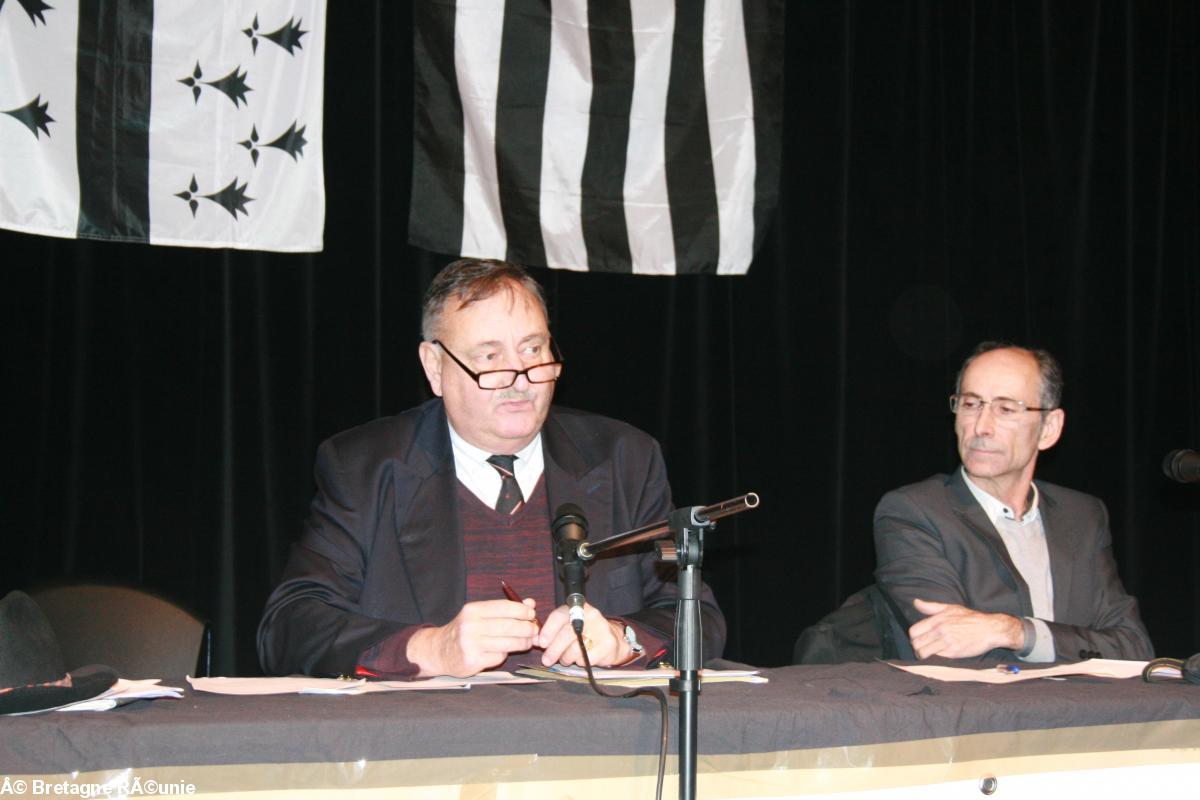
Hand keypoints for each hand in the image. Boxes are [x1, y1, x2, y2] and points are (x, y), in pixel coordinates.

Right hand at [407, 598, 537, 676]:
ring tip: (528, 641)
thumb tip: (531, 603)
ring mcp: (471, 644)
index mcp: (473, 610)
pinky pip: (499, 656)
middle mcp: (470, 626)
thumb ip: (505, 608)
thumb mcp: (480, 614)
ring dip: (523, 642)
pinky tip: (504, 651)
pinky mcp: (473, 661)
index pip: (504, 607)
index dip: (523, 610)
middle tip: (534, 630)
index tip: (532, 614)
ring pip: (508, 643)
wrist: (439, 651)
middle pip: (509, 626)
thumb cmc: (465, 630)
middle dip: (527, 628)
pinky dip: (505, 654)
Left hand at [538, 602, 629, 667]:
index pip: (559, 616)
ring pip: (575, 649)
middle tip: (546, 660)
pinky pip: (587, 659)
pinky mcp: (608, 644)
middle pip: (567, 634)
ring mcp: (601, 629)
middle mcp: (590, 615)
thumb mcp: (568, 626)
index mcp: (578, 607)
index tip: (541, 643)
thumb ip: (551, 632)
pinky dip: (580, 662)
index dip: (548, 630)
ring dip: (566, 658)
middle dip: (553, 650)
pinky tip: (580, 659)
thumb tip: (535, 641)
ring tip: (565, 659)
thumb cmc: (585, 633)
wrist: (613, 639)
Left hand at [908, 598, 1024, 658]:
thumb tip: (915, 602)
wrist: (990, 629)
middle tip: (922, 648)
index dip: (913, 637)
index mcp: (937, 620)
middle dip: (917, 647)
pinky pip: (936, 658)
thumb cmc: (970, 618)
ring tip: (927, 654)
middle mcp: (940, 631)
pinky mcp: (954, 653)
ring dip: (923, 655)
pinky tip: (939, 655)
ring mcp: (947, 642)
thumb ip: (931, 607)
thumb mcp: (950, 608)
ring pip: (923, 653)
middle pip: (916, 643)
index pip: (913, 631)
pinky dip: (934, 658)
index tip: (919, 639)